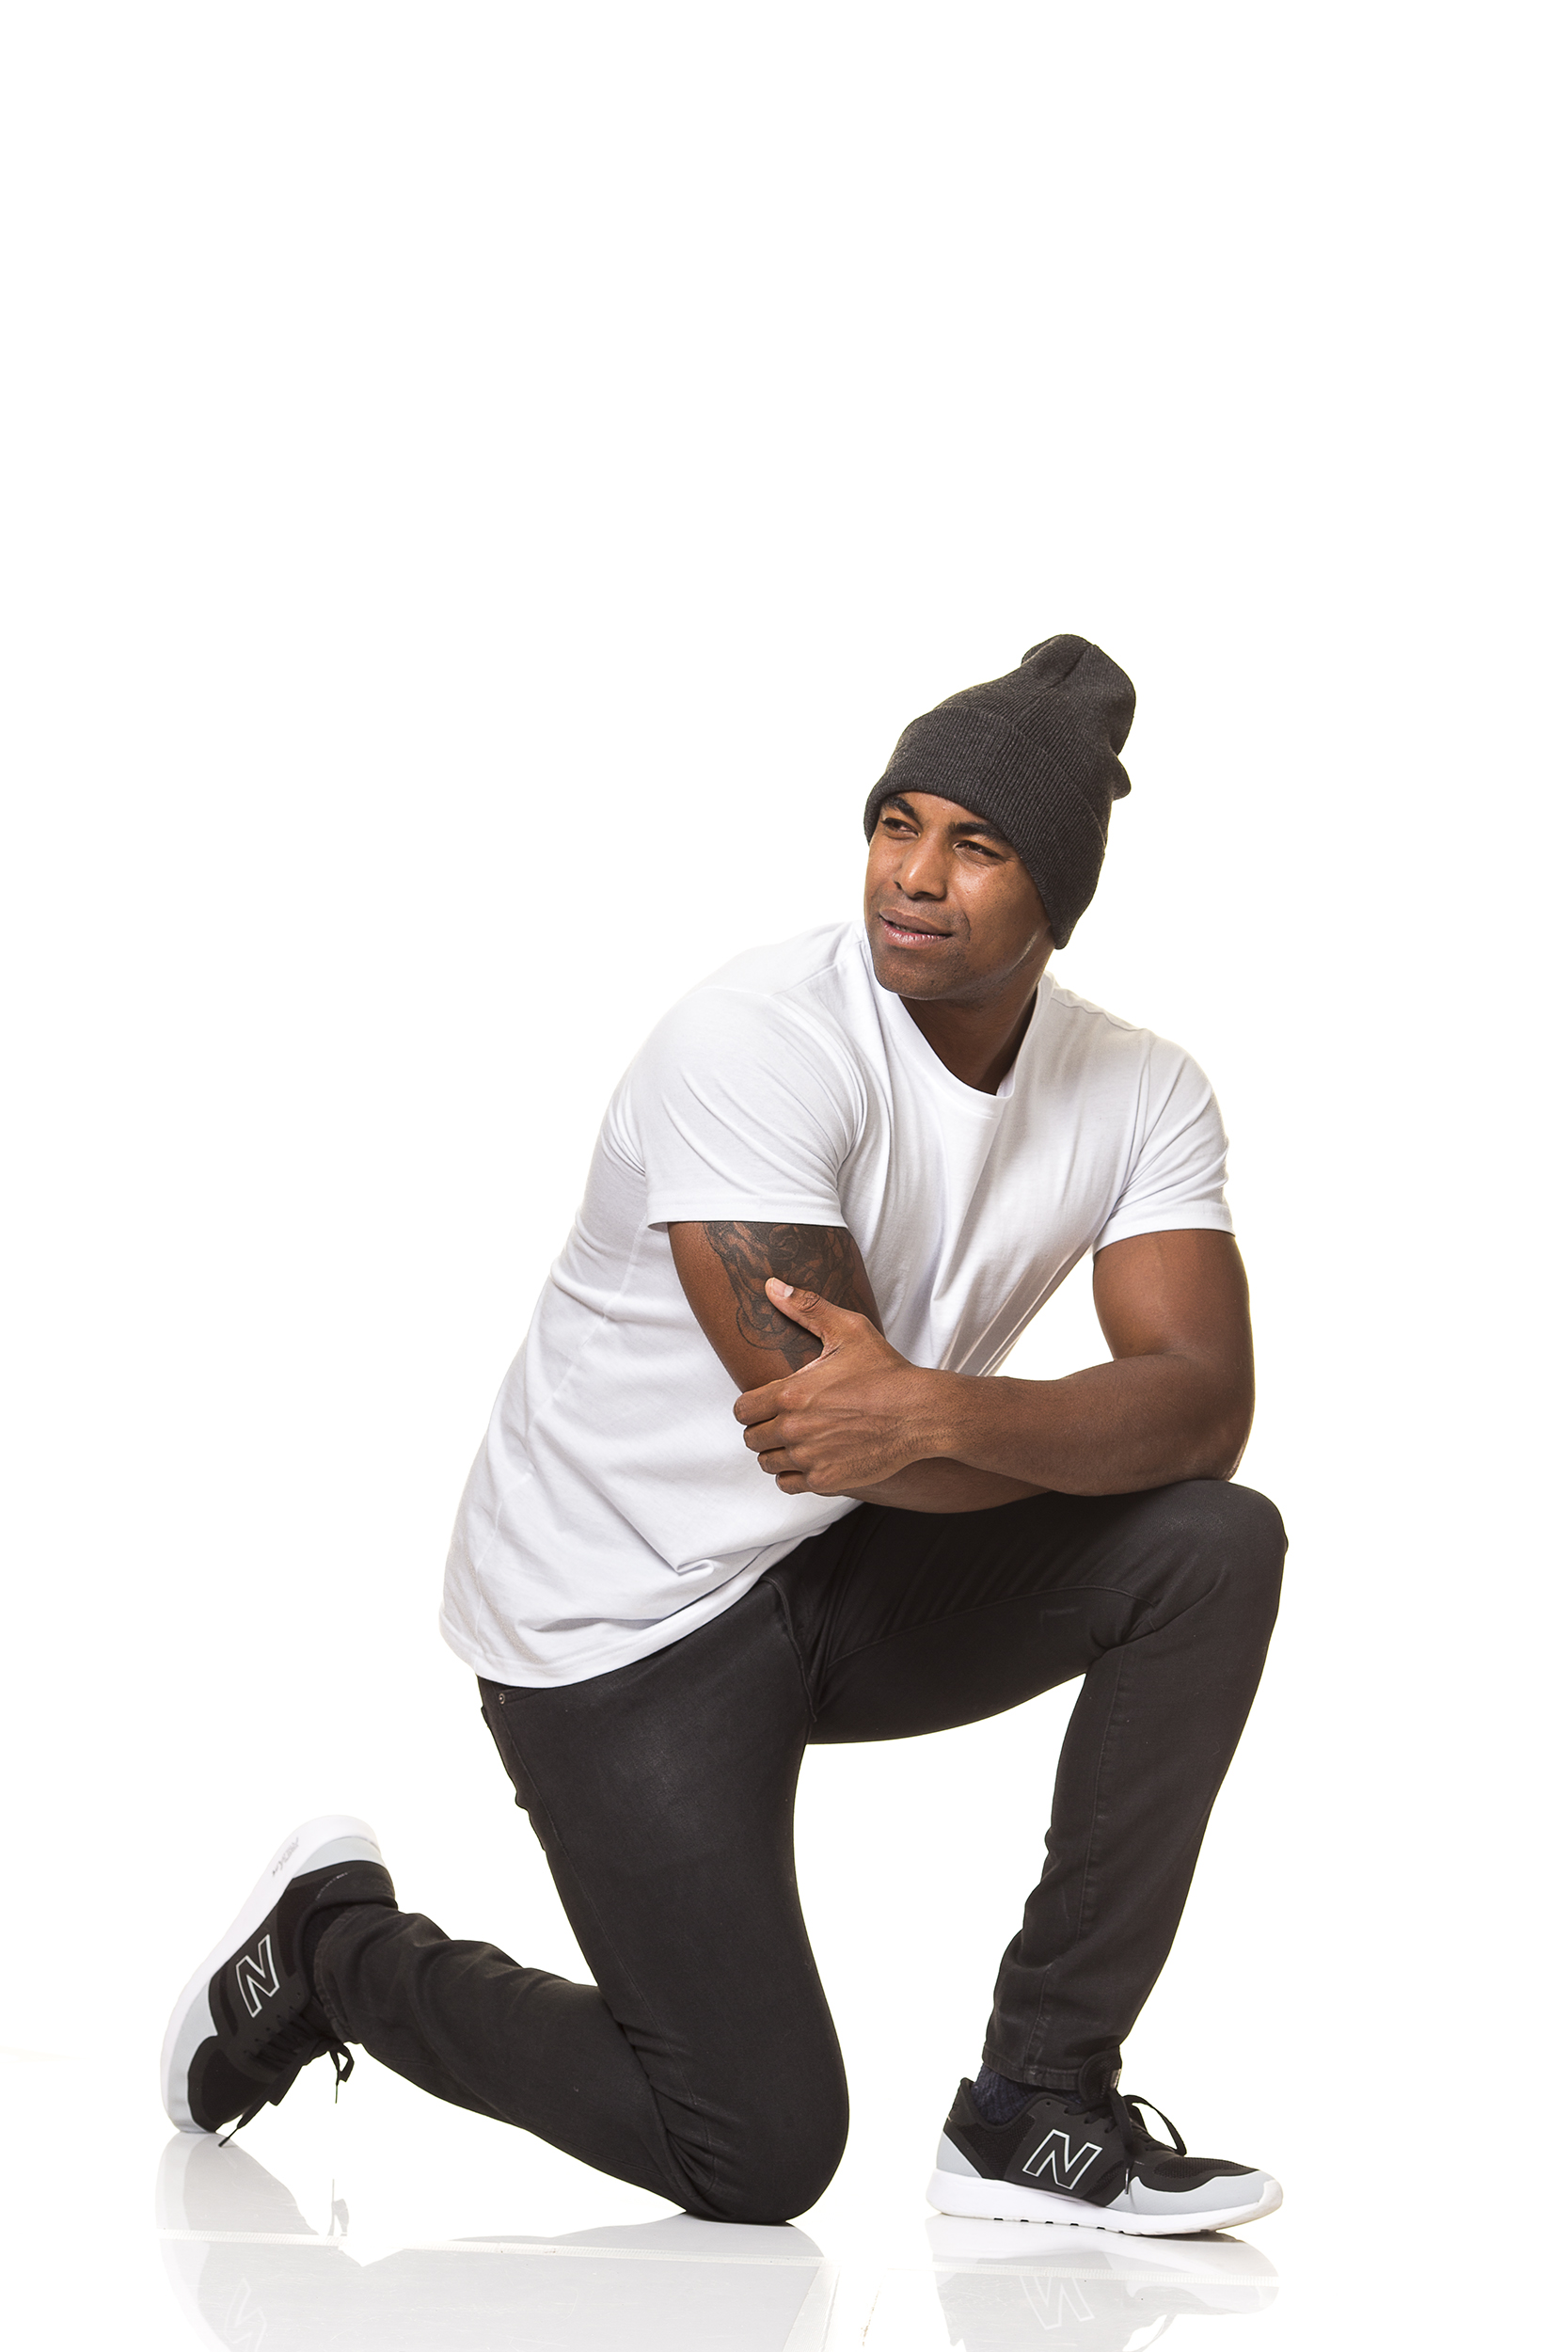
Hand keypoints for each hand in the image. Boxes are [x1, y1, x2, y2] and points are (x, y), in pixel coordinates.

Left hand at [733, 1280, 939, 1494]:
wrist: (921, 1413)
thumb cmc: (887, 1371)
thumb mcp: (849, 1330)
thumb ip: (806, 1307)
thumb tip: (772, 1286)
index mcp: (791, 1394)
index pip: (742, 1410)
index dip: (751, 1407)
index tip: (766, 1404)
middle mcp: (794, 1430)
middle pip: (752, 1439)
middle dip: (764, 1429)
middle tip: (785, 1421)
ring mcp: (809, 1458)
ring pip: (767, 1463)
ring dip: (776, 1453)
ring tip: (796, 1440)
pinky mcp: (826, 1480)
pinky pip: (788, 1484)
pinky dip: (793, 1475)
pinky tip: (809, 1459)